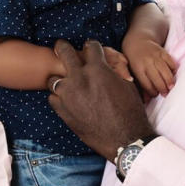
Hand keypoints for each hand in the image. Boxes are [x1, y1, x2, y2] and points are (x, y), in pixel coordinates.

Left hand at [48, 39, 155, 159]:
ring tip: (65, 83)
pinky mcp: (62, 111)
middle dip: (62, 47)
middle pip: (64, 52)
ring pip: (53, 79)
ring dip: (60, 80)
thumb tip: (106, 64)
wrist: (125, 140)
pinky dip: (59, 98)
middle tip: (59, 47)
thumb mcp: (126, 85)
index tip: (88, 47)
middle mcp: (80, 79)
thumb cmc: (131, 112)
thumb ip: (112, 71)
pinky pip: (52, 98)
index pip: (90, 46)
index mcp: (98, 69)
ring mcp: (68, 95)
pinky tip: (66, 100)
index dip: (91, 46)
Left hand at [122, 36, 175, 97]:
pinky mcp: (163, 52)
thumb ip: (139, 85)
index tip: (155, 95)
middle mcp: (147, 62)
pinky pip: (171, 62)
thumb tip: (146, 100)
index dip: (152, 92)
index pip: (147, 84)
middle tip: (166, 94)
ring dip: (169, 81)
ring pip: (165, 71)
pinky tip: (173, 75)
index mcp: (137, 68)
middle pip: (157, 79)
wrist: (137, 41)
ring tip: (171, 87)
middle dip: (162, 88)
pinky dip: (173, 69)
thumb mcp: (132, 71)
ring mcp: (155, 56)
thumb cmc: (133, 60)